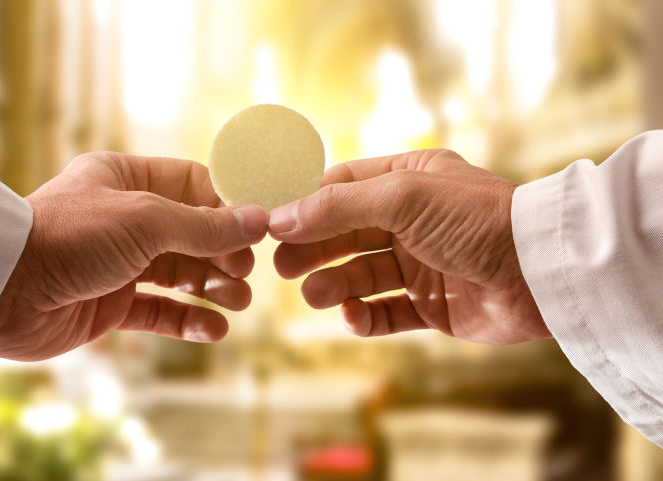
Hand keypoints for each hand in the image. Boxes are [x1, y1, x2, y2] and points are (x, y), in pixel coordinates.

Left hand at [0, 152, 267, 360]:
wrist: (1, 290)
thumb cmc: (69, 238)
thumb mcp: (145, 220)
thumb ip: (205, 226)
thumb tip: (259, 221)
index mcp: (127, 179)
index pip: (193, 185)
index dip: (227, 206)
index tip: (258, 229)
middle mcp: (124, 219)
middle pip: (192, 233)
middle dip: (223, 253)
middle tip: (245, 274)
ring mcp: (118, 263)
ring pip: (180, 274)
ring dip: (212, 288)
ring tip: (238, 302)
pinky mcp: (110, 305)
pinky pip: (159, 311)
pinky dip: (188, 321)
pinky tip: (214, 330)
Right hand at [268, 149, 549, 344]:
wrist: (541, 272)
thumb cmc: (476, 220)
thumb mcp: (403, 197)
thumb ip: (340, 207)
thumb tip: (282, 217)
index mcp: (408, 179)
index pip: (343, 187)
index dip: (306, 205)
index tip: (272, 224)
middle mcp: (413, 220)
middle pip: (346, 233)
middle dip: (314, 249)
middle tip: (282, 267)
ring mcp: (423, 263)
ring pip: (362, 275)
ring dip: (334, 285)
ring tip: (315, 295)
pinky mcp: (433, 305)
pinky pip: (387, 312)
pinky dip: (365, 317)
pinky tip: (352, 317)